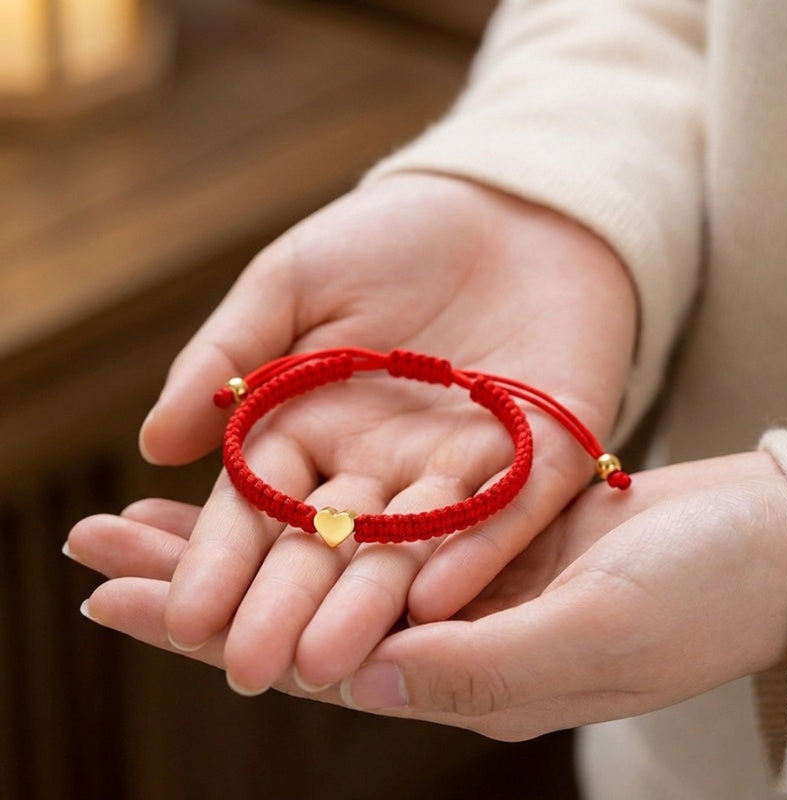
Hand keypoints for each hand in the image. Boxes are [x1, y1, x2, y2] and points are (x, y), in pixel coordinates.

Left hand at [67, 451, 786, 739]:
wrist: (750, 547)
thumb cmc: (697, 595)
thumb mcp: (595, 631)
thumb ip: (479, 666)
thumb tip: (359, 681)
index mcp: (451, 673)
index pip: (296, 655)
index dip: (199, 629)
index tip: (105, 593)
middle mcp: (432, 627)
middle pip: (282, 603)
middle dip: (185, 575)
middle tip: (86, 539)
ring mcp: (446, 572)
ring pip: (313, 551)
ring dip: (231, 527)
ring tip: (141, 504)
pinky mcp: (466, 520)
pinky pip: (366, 508)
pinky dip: (307, 491)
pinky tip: (258, 470)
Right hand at [117, 173, 636, 692]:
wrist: (505, 208)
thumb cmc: (390, 237)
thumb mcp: (293, 280)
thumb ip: (228, 357)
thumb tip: (155, 443)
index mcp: (318, 428)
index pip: (262, 507)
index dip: (223, 559)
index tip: (186, 613)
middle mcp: (384, 467)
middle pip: (331, 548)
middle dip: (288, 605)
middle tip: (250, 669)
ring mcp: (464, 470)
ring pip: (411, 548)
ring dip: (372, 603)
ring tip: (328, 662)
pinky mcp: (541, 458)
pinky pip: (507, 513)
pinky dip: (473, 552)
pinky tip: (434, 598)